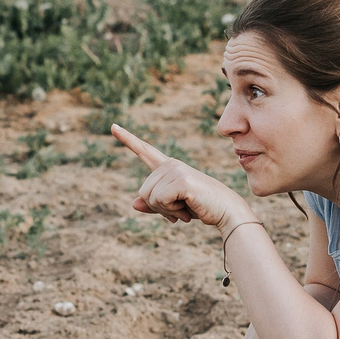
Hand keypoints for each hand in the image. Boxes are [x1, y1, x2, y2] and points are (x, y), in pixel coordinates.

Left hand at [111, 126, 250, 230]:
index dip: (127, 139)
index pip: (145, 151)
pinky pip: (160, 201)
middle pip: (143, 192)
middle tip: (181, 208)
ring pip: (150, 198)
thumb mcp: (172, 206)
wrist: (226, 211)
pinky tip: (188, 209)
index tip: (113, 126)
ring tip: (187, 207)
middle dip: (159, 208)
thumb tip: (134, 203)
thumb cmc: (201, 207)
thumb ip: (154, 204)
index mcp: (168, 167)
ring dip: (166, 211)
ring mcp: (176, 170)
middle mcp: (170, 164)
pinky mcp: (182, 181)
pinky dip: (172, 212)